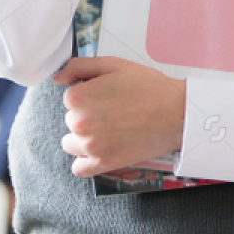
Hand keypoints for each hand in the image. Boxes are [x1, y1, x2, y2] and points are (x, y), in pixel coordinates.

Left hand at [52, 56, 186, 176]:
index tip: (108, 97)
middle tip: (114, 112)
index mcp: (79, 97)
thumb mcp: (113, 65)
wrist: (176, 113)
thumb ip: (80, 66)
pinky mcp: (103, 163)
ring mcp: (90, 146)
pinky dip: (86, 162)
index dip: (89, 95)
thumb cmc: (148, 87)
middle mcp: (79, 122)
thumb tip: (56, 78)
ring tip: (110, 131)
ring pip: (72, 144)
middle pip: (71, 121)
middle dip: (88, 116)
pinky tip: (102, 151)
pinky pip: (79, 168)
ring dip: (85, 139)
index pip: (70, 99)